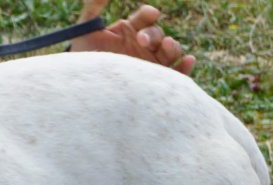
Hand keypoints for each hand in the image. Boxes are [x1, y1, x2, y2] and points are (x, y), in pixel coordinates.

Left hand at [71, 3, 195, 75]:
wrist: (84, 89)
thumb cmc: (84, 59)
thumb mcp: (85, 31)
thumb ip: (94, 7)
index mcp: (130, 30)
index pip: (145, 18)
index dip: (148, 15)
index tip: (149, 14)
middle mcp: (144, 46)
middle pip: (158, 34)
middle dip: (153, 35)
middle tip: (142, 40)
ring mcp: (151, 64)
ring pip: (170, 52)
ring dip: (172, 47)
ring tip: (167, 46)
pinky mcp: (156, 82)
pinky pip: (175, 75)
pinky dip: (184, 68)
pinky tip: (188, 61)